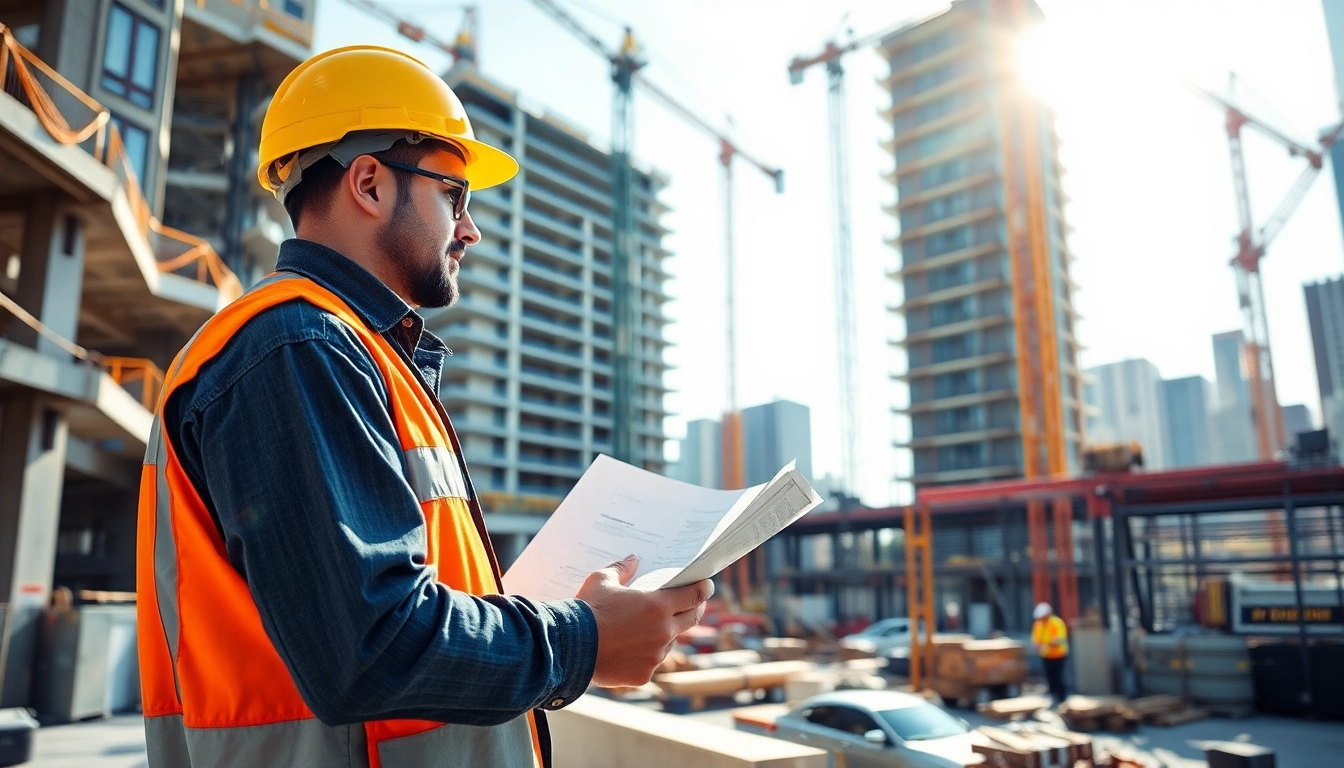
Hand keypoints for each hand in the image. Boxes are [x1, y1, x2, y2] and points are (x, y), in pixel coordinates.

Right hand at [576, 554, 713, 687]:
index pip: (693, 596)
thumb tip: (633, 560)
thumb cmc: (586, 611)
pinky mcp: (644, 675)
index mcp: (657, 605)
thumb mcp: (601, 581)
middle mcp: (663, 631)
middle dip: (695, 609)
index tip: (706, 586)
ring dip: (665, 634)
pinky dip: (645, 655)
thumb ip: (621, 569)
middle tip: (693, 603)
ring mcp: (655, 656)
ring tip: (650, 628)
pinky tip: (630, 650)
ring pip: (669, 642)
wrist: (570, 648)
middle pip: (691, 619)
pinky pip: (651, 662)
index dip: (702, 589)